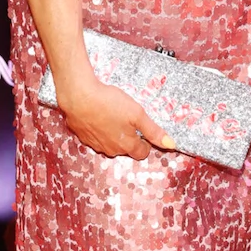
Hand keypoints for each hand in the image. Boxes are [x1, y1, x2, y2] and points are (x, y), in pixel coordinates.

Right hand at [57, 78, 172, 159]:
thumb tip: (171, 145)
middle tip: (128, 118)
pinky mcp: (82, 136)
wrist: (79, 97)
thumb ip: (153, 131)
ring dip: (113, 133)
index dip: (146, 142)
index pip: (142, 153)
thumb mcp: (137, 114)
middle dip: (129, 137)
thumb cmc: (109, 103)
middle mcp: (111, 150)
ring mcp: (95, 144)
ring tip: (112, 114)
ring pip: (110, 143)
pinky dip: (99, 129)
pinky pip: (96, 137)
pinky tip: (98, 114)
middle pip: (126, 148)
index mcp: (126, 146)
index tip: (144, 130)